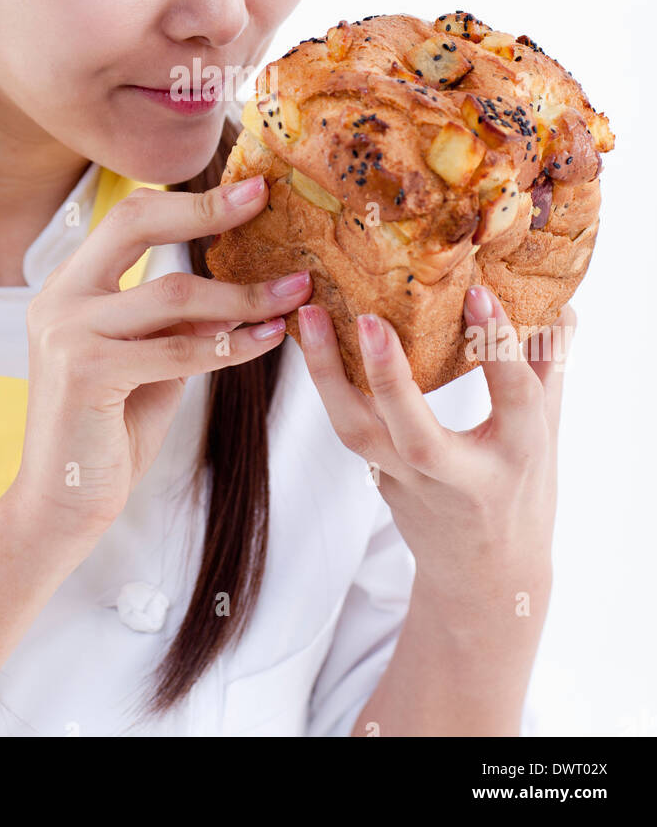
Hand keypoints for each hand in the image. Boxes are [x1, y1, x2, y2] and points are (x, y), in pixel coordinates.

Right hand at [6, 174, 312, 564]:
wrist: (60, 507)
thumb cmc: (109, 432)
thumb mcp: (153, 361)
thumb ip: (183, 321)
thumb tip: (242, 286)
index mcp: (70, 285)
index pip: (131, 218)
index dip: (191, 202)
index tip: (250, 191)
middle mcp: (59, 297)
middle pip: (135, 223)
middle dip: (206, 210)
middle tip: (263, 201)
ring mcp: (66, 331)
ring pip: (172, 293)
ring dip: (243, 294)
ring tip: (296, 290)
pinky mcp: (84, 371)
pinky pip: (179, 349)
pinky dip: (233, 344)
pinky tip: (270, 337)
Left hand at [298, 287, 575, 621]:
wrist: (486, 577)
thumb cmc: (521, 493)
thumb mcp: (546, 434)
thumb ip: (547, 368)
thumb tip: (557, 304)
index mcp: (516, 456)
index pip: (513, 398)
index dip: (496, 346)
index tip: (476, 291)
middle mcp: (459, 476)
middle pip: (417, 436)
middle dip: (391, 378)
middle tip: (370, 319)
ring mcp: (410, 483)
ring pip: (357, 433)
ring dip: (328, 374)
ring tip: (310, 316)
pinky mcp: (377, 479)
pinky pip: (345, 426)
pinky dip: (325, 382)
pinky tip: (310, 336)